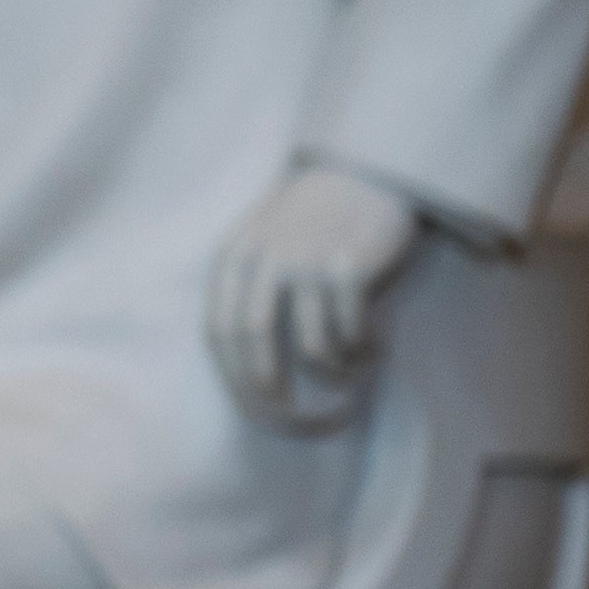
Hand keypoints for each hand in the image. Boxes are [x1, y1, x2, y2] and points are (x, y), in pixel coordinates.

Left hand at [207, 163, 421, 421]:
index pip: (216, 333)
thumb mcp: (260, 241)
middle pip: (252, 344)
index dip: (231, 378)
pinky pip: (350, 330)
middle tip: (293, 418)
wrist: (366, 170)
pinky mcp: (348, 265)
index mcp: (231, 258)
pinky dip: (361, 351)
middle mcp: (261, 260)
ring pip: (309, 346)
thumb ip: (242, 287)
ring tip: (349, 376)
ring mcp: (305, 261)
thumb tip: (239, 362)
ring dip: (331, 372)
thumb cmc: (312, 215)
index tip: (252, 407)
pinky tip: (372, 351)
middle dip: (269, 390)